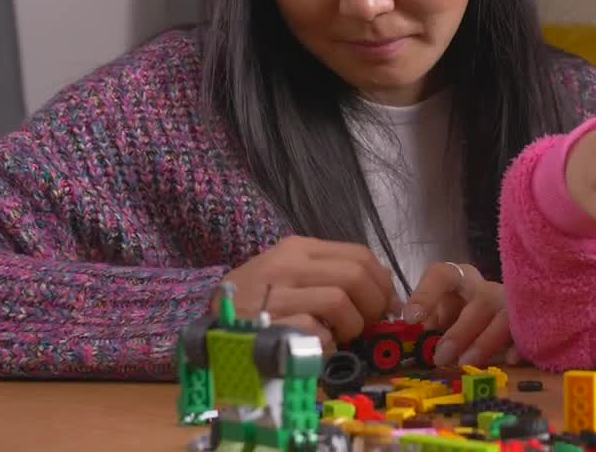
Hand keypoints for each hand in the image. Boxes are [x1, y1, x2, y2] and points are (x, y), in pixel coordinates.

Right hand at [220, 235, 400, 351]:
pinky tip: (315, 347)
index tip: (388, 305)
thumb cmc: (257, 304)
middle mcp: (285, 265)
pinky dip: (326, 345)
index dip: (384, 282)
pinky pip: (316, 332)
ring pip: (340, 301)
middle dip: (373, 304)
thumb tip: (387, 298)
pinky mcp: (267, 326)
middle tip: (368, 325)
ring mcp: (274, 295)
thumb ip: (332, 278)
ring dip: (351, 326)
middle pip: (355, 275)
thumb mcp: (290, 277)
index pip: (360, 254)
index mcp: (297, 249)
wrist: (206, 329)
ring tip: (339, 336)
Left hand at [403, 262, 517, 367]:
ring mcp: (510, 306)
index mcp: (459, 280)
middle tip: (440, 356)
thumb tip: (408, 341)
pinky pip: (527, 333)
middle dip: (460, 331)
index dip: (426, 295)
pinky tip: (509, 359)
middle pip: (480, 301)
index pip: (442, 276)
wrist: (493, 321)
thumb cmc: (458, 317)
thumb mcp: (437, 319)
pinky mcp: (527, 325)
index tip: (411, 319)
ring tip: (467, 362)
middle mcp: (486, 290)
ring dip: (485, 341)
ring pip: (505, 317)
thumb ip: (425, 327)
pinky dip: (519, 345)